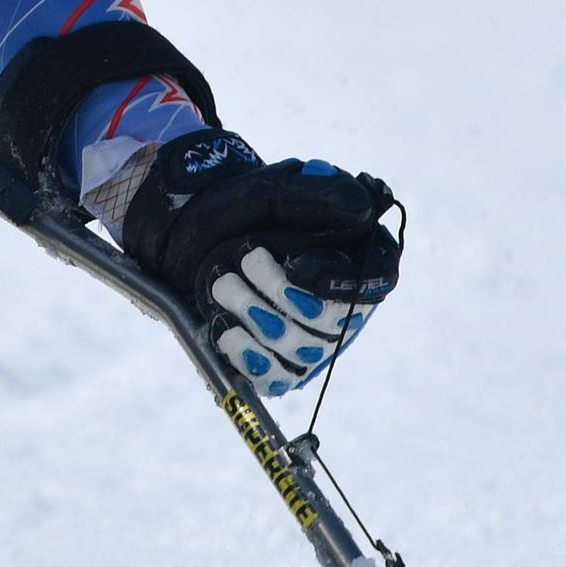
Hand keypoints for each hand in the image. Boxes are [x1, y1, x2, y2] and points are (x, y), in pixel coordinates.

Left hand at [116, 129, 399, 396]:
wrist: (190, 231)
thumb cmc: (243, 208)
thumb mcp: (276, 189)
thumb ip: (318, 194)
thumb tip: (364, 209)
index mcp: (356, 256)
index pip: (375, 280)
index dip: (343, 281)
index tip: (296, 264)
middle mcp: (341, 304)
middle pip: (333, 322)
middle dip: (283, 294)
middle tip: (246, 259)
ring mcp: (311, 338)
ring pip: (302, 350)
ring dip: (258, 317)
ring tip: (222, 283)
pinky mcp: (277, 362)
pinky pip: (276, 378)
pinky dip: (249, 356)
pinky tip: (224, 329)